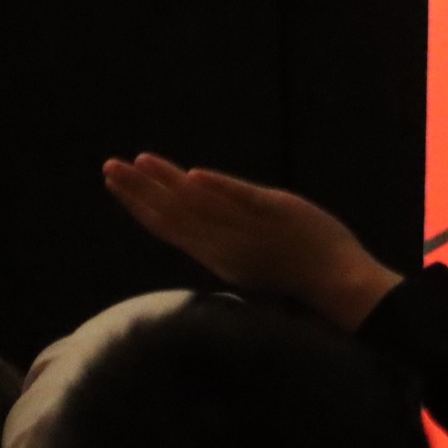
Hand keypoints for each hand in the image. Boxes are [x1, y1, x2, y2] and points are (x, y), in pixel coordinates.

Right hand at [102, 154, 400, 330]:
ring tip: (140, 160)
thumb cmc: (299, 275)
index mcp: (217, 254)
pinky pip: (244, 199)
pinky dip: (218, 187)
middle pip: (173, 213)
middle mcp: (225, 243)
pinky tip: (193, 175)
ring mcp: (250, 229)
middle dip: (138, 190)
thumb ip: (228, 240)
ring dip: (168, 181)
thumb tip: (211, 220)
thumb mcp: (252, 259)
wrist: (339, 287)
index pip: (169, 227)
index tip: (114, 183)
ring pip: (200, 203)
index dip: (139, 205)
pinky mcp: (278, 214)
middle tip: (108, 166)